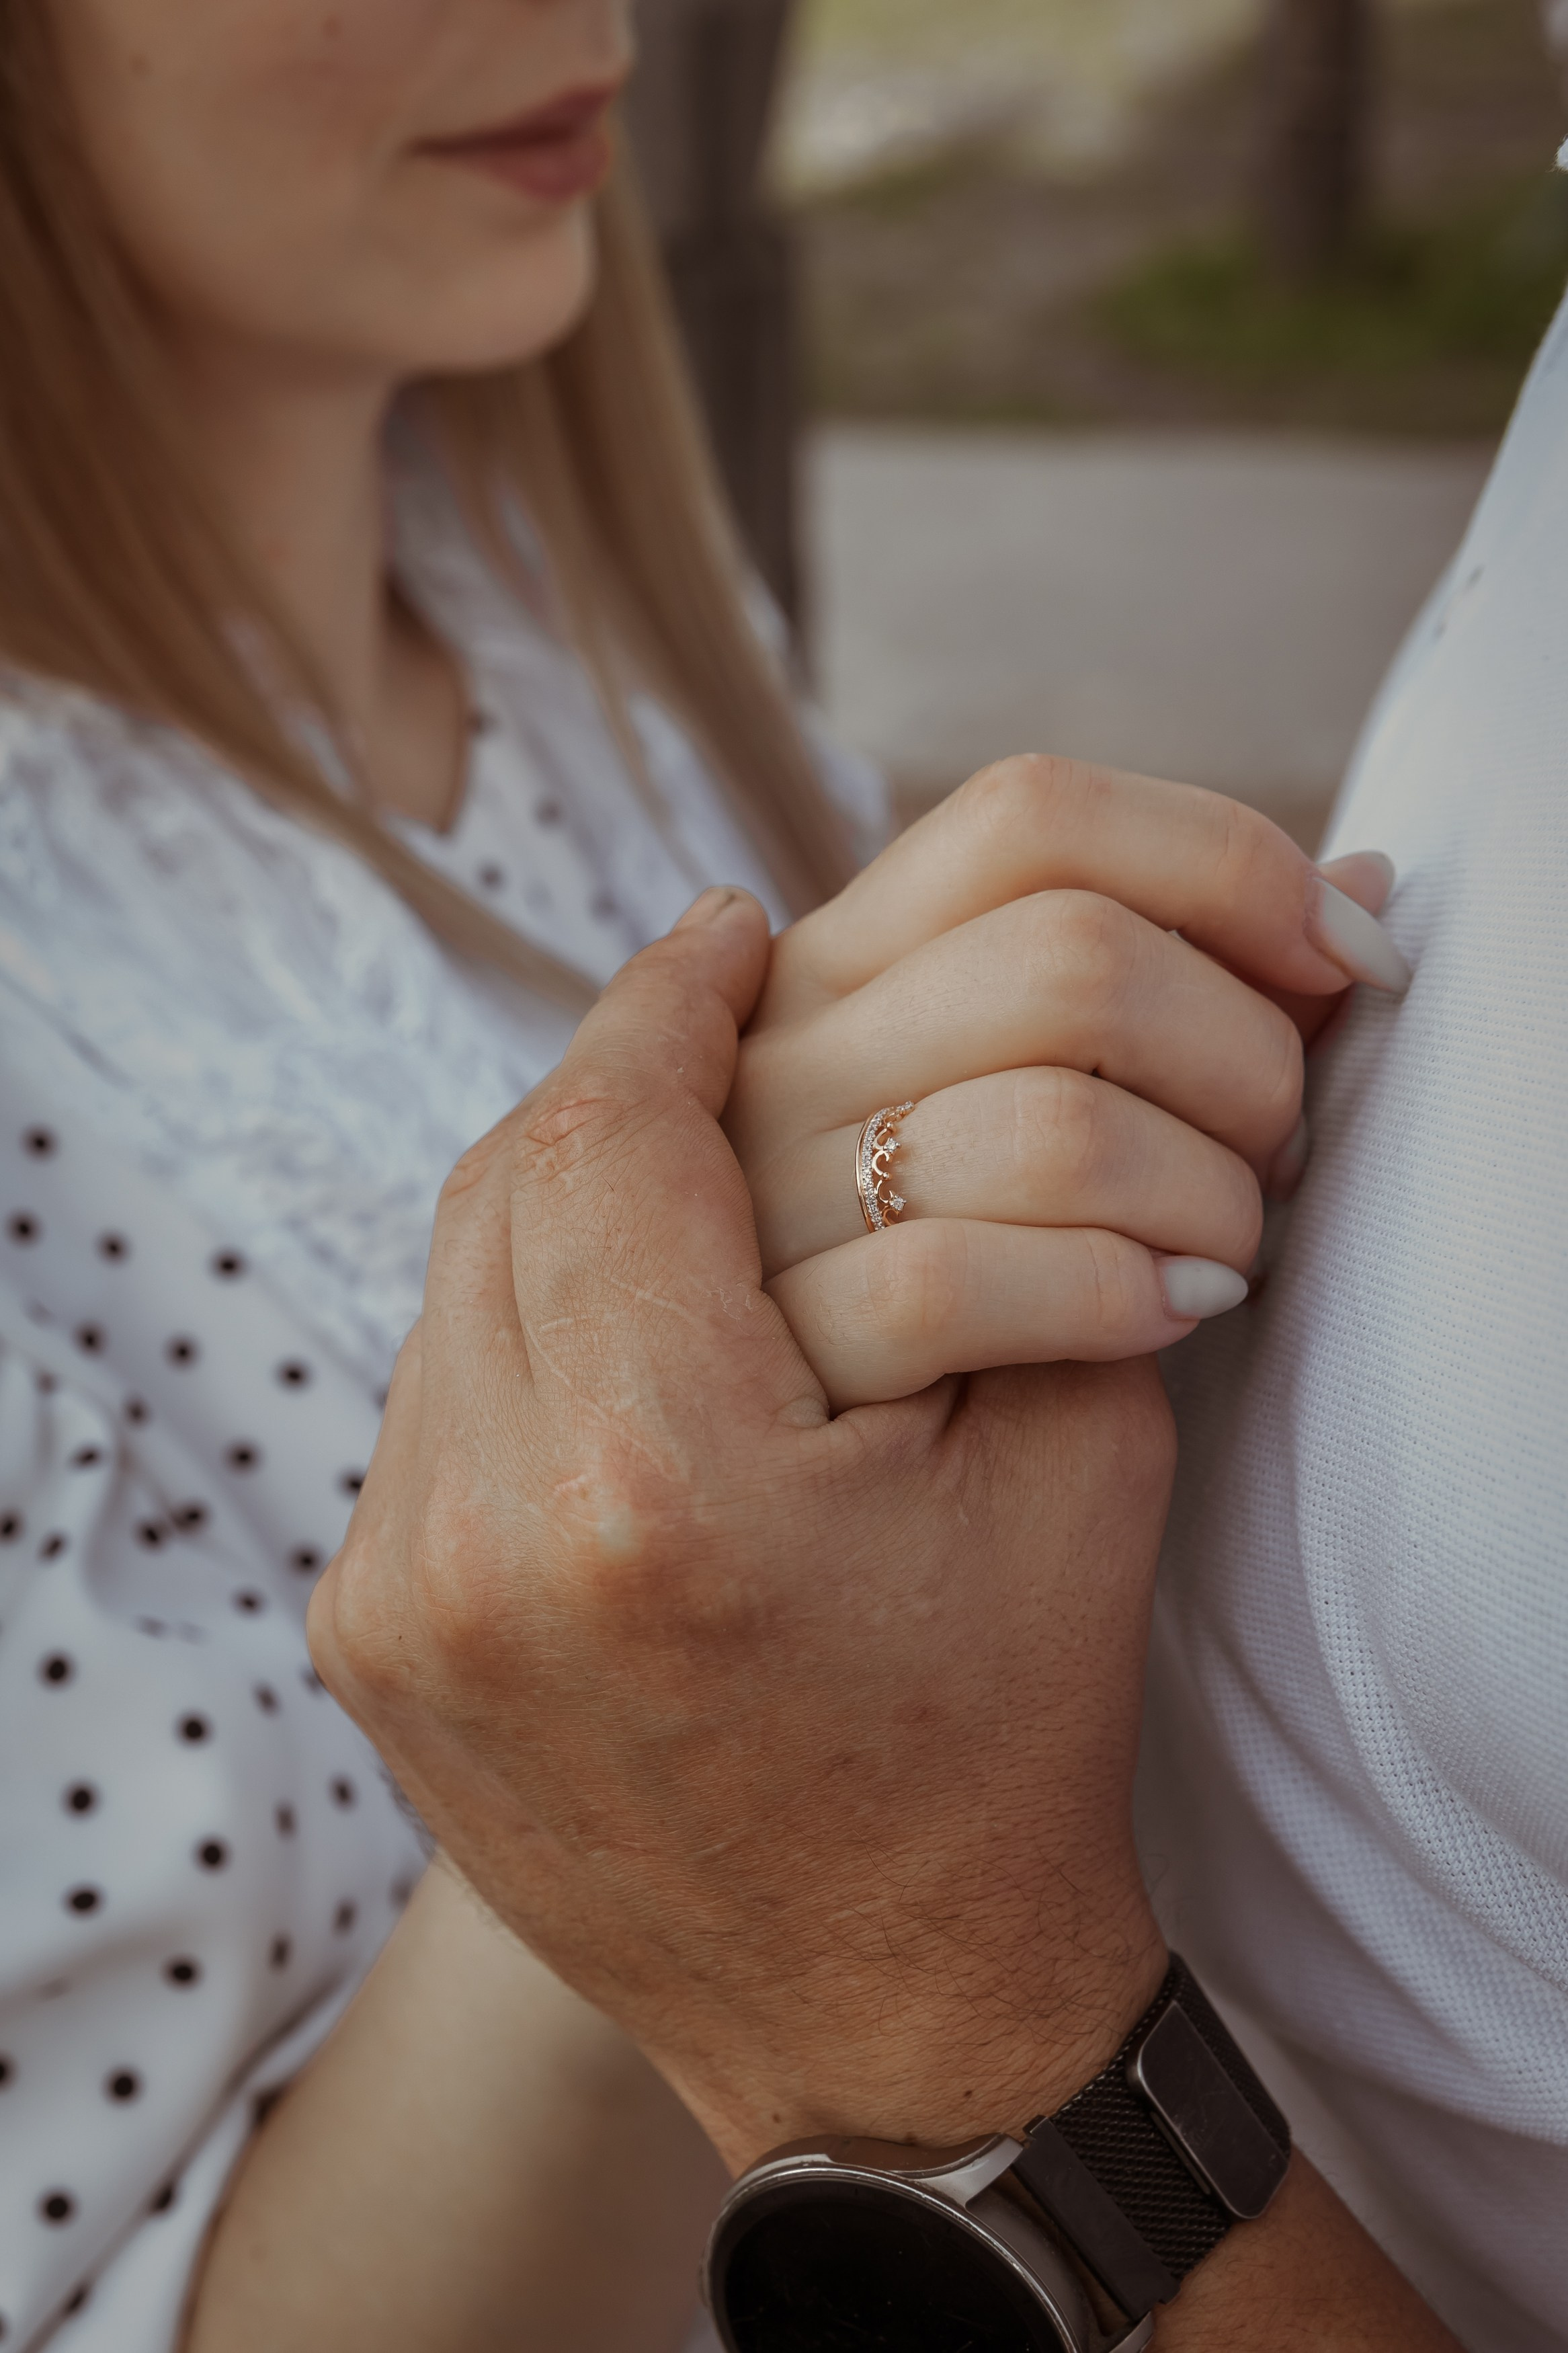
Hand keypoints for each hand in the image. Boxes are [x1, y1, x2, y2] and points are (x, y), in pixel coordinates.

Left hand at [308, 888, 1177, 2173]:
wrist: (885, 2016)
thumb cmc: (1007, 1743)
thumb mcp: (1067, 1460)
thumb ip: (989, 1223)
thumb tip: (896, 1060)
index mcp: (665, 1484)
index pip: (608, 1133)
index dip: (667, 1002)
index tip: (723, 931)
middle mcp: (483, 1537)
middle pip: (500, 1185)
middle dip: (605, 1078)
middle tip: (698, 1016)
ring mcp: (400, 1600)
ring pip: (445, 1283)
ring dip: (552, 1195)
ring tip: (659, 1155)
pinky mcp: (368, 1644)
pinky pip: (426, 1399)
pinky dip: (513, 1322)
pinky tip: (611, 1316)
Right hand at [726, 756, 1405, 1407]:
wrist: (814, 1516)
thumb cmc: (963, 1277)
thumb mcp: (1037, 1102)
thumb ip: (1186, 991)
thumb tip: (1363, 880)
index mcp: (838, 962)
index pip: (1034, 816)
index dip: (1227, 859)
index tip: (1354, 959)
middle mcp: (786, 1053)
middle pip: (1074, 956)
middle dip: (1247, 1054)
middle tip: (1278, 1150)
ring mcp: (768, 1197)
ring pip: (1052, 1124)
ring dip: (1207, 1193)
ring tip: (1226, 1255)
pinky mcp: (784, 1345)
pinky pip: (966, 1286)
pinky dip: (1119, 1295)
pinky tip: (1174, 1317)